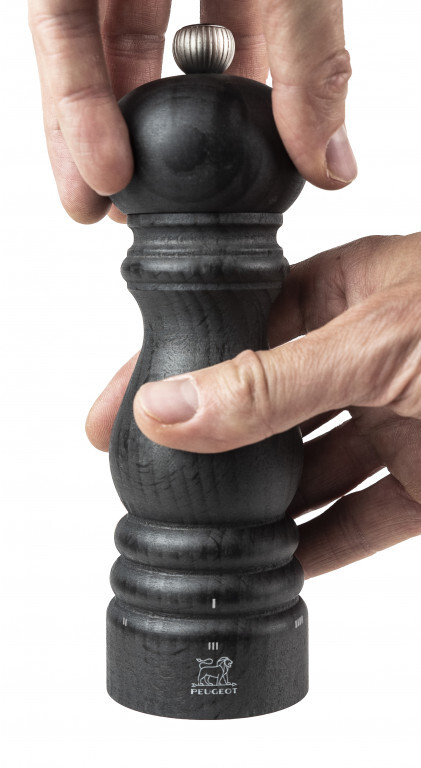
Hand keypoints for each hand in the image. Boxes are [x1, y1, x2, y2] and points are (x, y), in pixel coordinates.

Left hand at [29, 0, 355, 223]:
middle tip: (153, 220)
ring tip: (106, 216)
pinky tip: (95, 170)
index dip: (236, 141)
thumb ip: (311, 64)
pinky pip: (62, 41)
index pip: (248, 74)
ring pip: (105, 70)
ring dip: (101, 147)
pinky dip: (74, 108)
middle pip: (166, 82)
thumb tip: (332, 168)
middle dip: (158, 157)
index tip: (231, 205)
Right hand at [86, 234, 420, 577]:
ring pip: (312, 469)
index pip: (238, 328)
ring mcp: (395, 422)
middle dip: (214, 442)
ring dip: (265, 502)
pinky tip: (282, 562)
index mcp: (347, 297)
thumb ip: (273, 382)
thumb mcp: (377, 343)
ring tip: (208, 529)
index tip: (124, 408)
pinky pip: (364, 518)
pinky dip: (325, 544)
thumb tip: (167, 407)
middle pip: (266, 406)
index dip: (178, 366)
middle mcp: (364, 359)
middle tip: (154, 477)